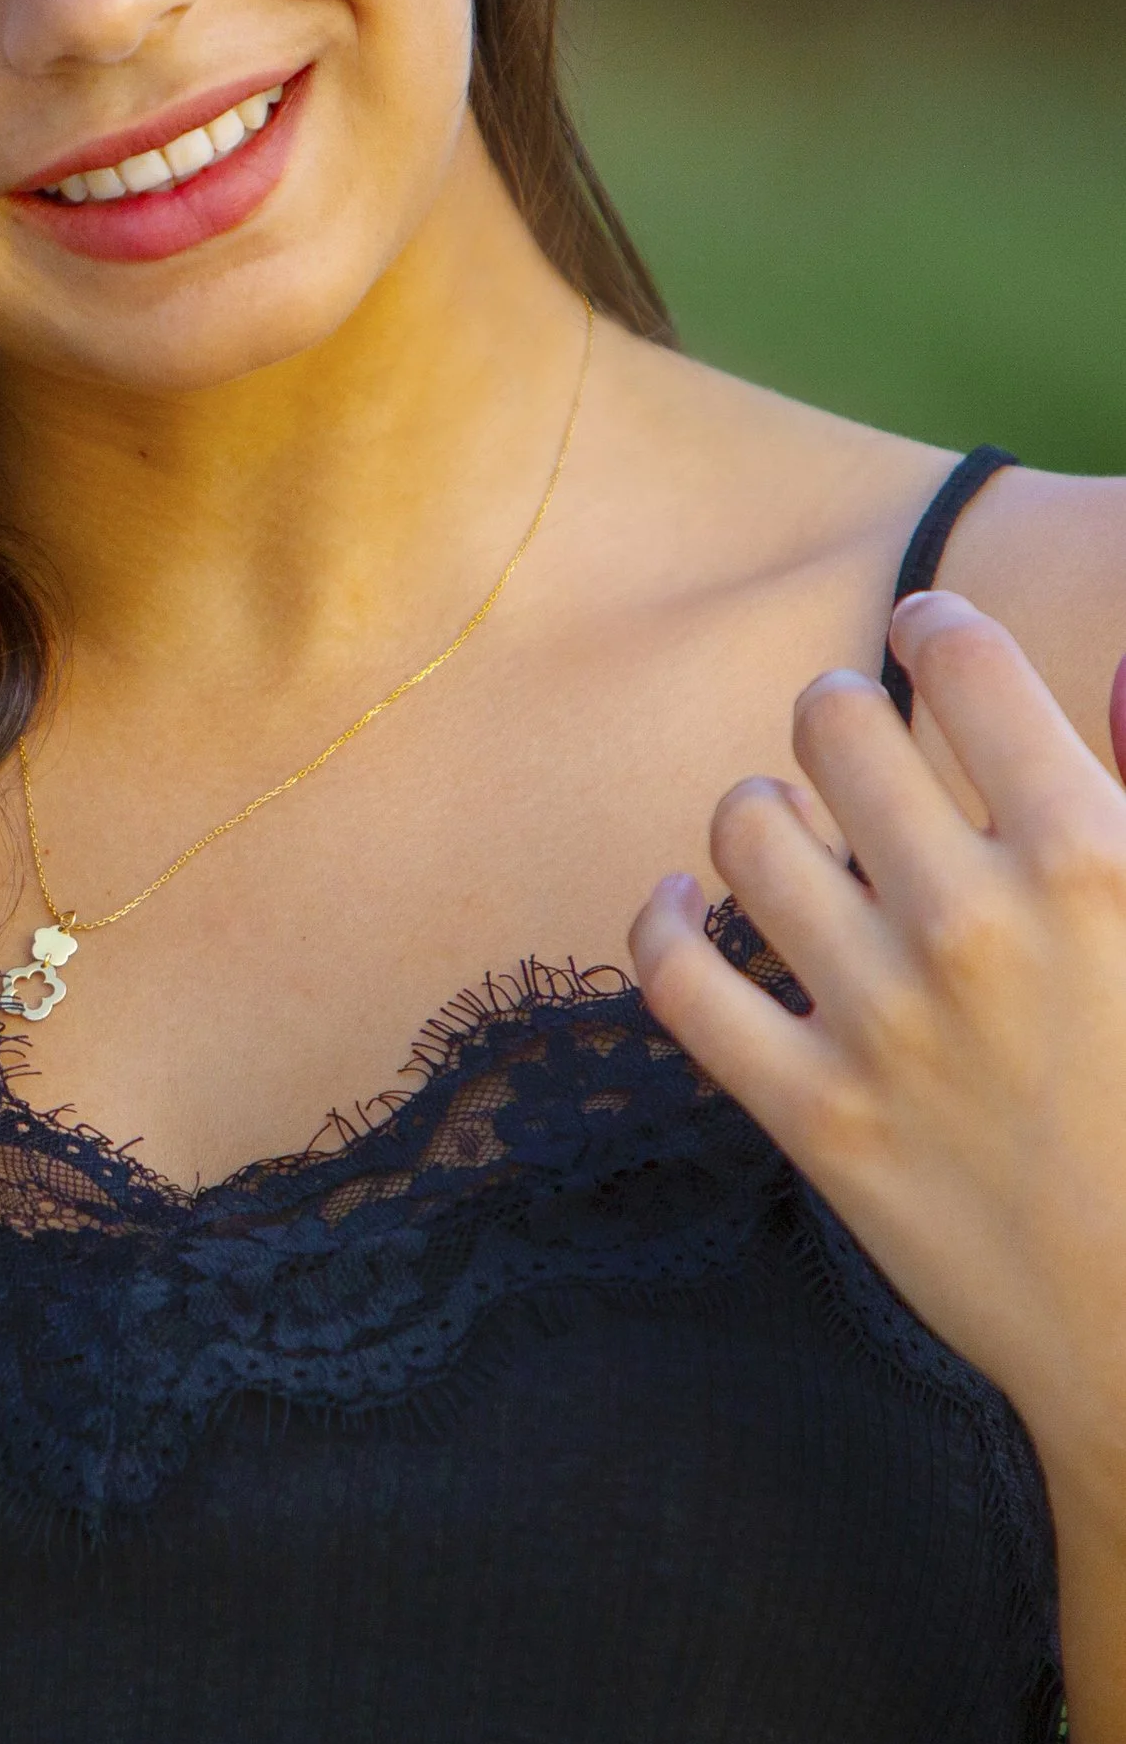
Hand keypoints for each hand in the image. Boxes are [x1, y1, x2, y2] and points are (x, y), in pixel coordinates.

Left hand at [631, 593, 1125, 1514]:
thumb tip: (1118, 678)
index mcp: (1097, 857)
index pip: (967, 666)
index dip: (935, 628)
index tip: (924, 633)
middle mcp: (977, 924)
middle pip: (837, 726)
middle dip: (843, 716)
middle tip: (857, 737)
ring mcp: (883, 1021)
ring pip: (749, 832)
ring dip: (764, 812)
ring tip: (796, 832)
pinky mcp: (815, 1114)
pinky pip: (677, 977)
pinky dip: (664, 922)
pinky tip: (687, 905)